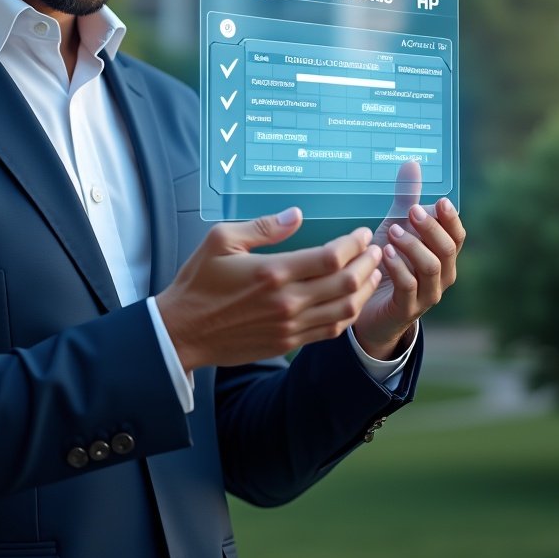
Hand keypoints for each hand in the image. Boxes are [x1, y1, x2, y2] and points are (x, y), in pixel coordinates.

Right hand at [156, 209, 383, 372]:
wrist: (182, 331)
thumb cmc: (199, 282)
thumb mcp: (220, 240)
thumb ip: (262, 227)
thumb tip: (296, 214)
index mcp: (272, 272)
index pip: (330, 258)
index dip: (353, 244)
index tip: (361, 233)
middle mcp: (287, 301)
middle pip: (345, 283)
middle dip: (367, 264)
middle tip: (376, 249)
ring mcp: (290, 326)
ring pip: (344, 310)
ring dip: (364, 290)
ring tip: (372, 273)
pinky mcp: (288, 342)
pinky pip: (330, 330)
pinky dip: (348, 314)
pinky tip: (352, 300)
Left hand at [352, 161, 464, 359]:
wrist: (369, 305)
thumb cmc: (388, 262)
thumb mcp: (396, 226)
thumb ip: (406, 199)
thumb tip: (412, 162)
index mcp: (443, 254)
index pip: (457, 235)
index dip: (451, 219)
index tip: (440, 201)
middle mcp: (442, 275)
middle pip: (447, 250)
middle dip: (431, 229)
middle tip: (411, 212)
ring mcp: (427, 294)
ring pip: (431, 268)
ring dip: (413, 247)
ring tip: (392, 232)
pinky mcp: (407, 308)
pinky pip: (409, 287)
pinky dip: (399, 268)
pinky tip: (384, 253)